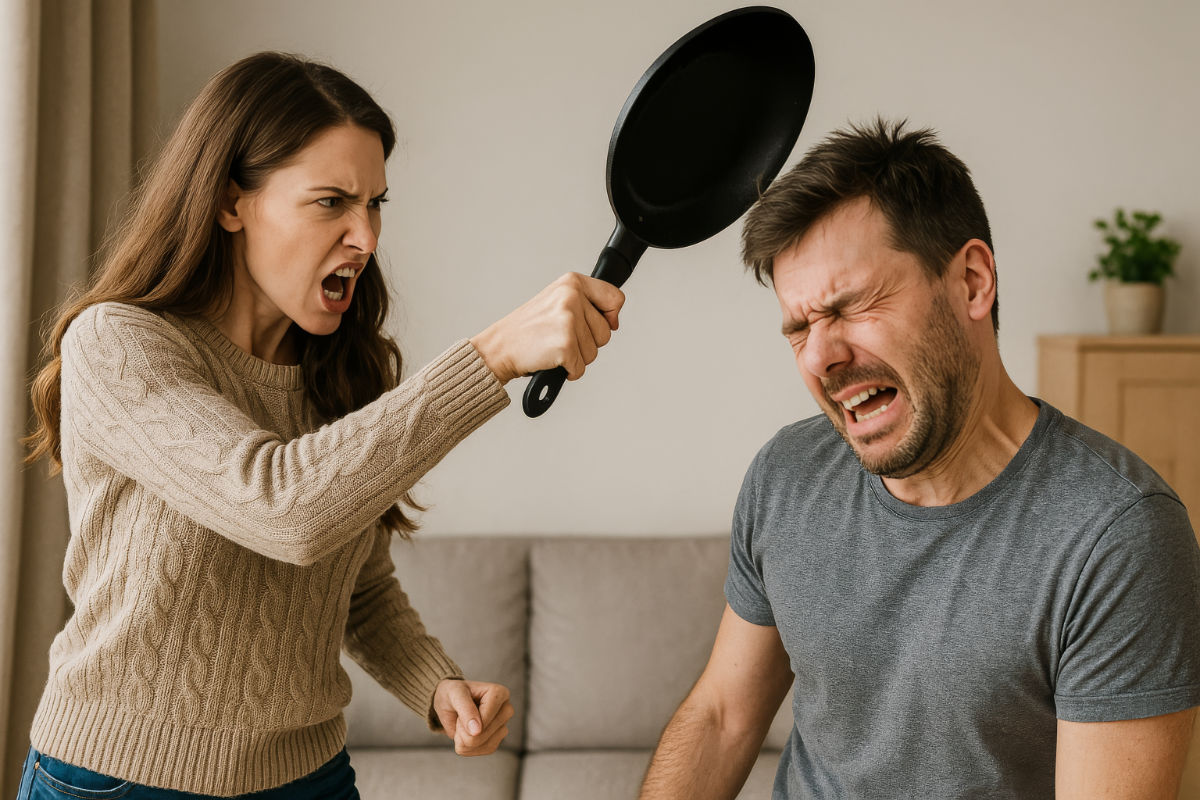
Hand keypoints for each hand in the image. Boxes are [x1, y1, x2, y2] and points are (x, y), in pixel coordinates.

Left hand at [432, 678, 514, 755]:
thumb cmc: (454, 694)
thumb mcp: (455, 695)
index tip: (459, 710)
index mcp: (500, 693)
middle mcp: (507, 710)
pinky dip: (469, 747)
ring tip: (463, 725)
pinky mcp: (498, 739)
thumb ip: (466, 710)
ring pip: (484, 746)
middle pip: (483, 735)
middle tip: (459, 718)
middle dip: (463, 732)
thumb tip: (477, 731)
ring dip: (465, 740)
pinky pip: (484, 751)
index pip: (484, 720)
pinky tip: (466, 734)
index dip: (465, 722)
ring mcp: (504, 725)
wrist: (452, 702)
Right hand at [469, 273, 624, 383]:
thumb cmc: (528, 329)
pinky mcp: (566, 345)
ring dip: (577, 358)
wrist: (499, 348)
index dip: (611, 316)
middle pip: (606, 332)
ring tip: (554, 348)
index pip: (615, 298)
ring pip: (595, 352)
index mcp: (571, 282)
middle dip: (588, 343)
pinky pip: (581, 367)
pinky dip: (569, 371)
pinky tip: (552, 360)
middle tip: (561, 338)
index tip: (603, 323)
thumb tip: (614, 321)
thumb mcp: (557, 302)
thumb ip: (587, 304)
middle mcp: (571, 297)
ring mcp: (568, 320)